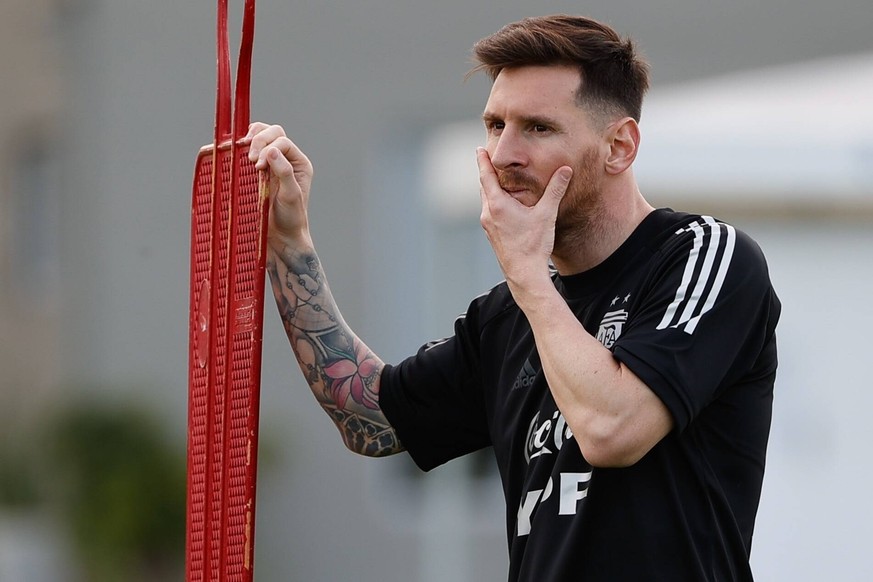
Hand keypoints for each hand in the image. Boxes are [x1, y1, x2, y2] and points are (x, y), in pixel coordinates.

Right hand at [244, 123, 313, 244]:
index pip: (283, 141)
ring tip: (244, 153)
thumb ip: (284, 172)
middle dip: (258, 140)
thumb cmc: (290, 218)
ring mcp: (270, 163)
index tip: (258, 166)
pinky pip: (248, 150)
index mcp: (298, 163)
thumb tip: (272, 150)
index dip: (268, 147)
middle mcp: (286, 159)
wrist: (280, 237)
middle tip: (251, 159)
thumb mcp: (291, 196)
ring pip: (260, 136)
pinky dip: (241, 148)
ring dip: (250, 139)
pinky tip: (236, 154)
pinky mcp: (255, 170)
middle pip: (272, 132)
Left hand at [476, 147, 571, 291]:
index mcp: (498, 205)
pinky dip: (494, 202)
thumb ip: (555, 190)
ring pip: (486, 200)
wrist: (524, 274)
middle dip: (486, 172)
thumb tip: (565, 170)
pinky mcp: (492, 235)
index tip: (479, 149)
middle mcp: (488, 214)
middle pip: (484, 187)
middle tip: (487, 159)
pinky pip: (490, 212)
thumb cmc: (533, 245)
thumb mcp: (546, 214)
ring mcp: (488, 226)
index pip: (486, 176)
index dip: (483, 161)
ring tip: (496, 180)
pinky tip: (504, 205)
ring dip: (491, 188)